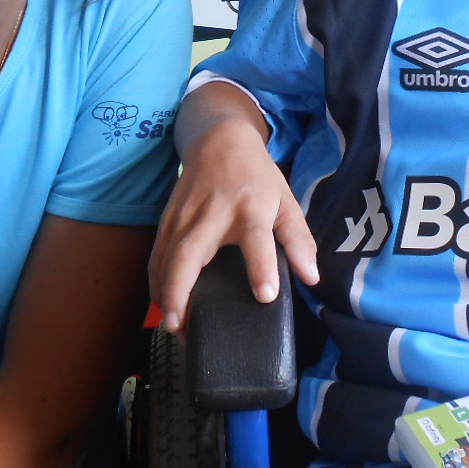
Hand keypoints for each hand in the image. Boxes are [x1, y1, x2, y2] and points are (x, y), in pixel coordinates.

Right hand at [150, 114, 316, 331]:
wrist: (219, 140)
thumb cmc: (256, 176)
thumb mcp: (286, 201)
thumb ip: (299, 240)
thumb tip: (312, 278)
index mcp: (250, 210)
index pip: (256, 240)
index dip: (262, 268)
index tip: (265, 296)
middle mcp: (212, 215)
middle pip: (188, 254)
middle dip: (180, 292)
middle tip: (181, 327)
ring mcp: (183, 217)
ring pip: (164, 259)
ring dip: (164, 294)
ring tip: (173, 326)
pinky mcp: (166, 220)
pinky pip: (156, 256)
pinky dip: (156, 282)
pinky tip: (164, 304)